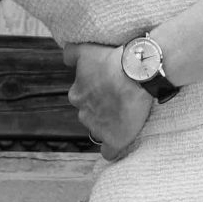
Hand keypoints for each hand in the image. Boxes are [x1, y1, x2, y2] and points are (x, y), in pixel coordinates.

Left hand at [64, 42, 154, 159]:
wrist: (137, 73)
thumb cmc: (112, 60)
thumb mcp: (86, 50)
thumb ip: (71, 54)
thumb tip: (66, 59)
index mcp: (77, 94)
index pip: (82, 98)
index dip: (96, 93)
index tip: (109, 88)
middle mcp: (84, 113)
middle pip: (90, 115)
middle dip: (102, 110)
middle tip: (120, 99)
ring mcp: (98, 129)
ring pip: (100, 131)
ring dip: (110, 125)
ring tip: (127, 115)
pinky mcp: (115, 140)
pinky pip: (109, 151)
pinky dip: (114, 148)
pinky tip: (121, 141)